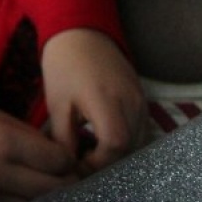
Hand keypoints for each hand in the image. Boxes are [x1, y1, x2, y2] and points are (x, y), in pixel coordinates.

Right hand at [0, 95, 78, 201]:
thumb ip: (29, 136)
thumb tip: (58, 153)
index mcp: (6, 143)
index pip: (61, 162)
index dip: (70, 158)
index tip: (66, 152)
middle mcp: (2, 174)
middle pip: (57, 190)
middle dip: (69, 181)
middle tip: (66, 171)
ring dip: (51, 198)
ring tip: (50, 184)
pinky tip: (29, 195)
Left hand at [40, 28, 148, 174]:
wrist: (80, 34)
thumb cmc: (64, 67)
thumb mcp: (58, 104)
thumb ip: (65, 139)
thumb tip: (68, 168)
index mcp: (109, 102)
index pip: (115, 147)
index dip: (97, 164)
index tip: (76, 166)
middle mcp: (133, 104)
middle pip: (130, 150)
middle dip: (106, 164)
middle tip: (81, 164)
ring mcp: (142, 102)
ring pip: (138, 143)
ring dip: (116, 155)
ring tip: (89, 152)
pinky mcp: (143, 100)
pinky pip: (140, 131)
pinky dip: (124, 142)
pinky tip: (101, 141)